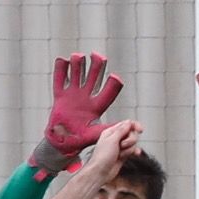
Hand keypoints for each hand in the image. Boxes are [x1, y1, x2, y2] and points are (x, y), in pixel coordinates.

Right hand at [31, 51, 124, 177]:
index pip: (109, 91)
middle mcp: (86, 97)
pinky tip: (63, 59)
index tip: (114, 77)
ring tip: (78, 56)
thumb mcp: (97, 134)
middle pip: (94, 77)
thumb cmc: (81, 140)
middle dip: (96, 66)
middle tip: (97, 56)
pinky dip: (61, 69)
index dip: (112, 83)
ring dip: (78, 64)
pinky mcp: (61, 96)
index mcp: (97, 106)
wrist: (62, 143)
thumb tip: (138, 127)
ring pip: (77, 74)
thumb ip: (113, 128)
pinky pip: (60, 80)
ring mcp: (73, 95)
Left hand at [84, 119, 142, 178]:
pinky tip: (136, 154)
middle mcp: (116, 138)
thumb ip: (121, 130)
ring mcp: (120, 147)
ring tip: (121, 154)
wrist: (100, 172)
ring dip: (129, 149)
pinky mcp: (123, 155)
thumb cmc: (101, 157)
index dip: (134, 125)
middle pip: (131, 134)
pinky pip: (133, 150)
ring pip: (132, 143)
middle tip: (122, 145)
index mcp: (111, 132)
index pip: (126, 124)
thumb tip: (128, 123)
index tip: (140, 130)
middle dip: (130, 140)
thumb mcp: (111, 140)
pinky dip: (134, 152)